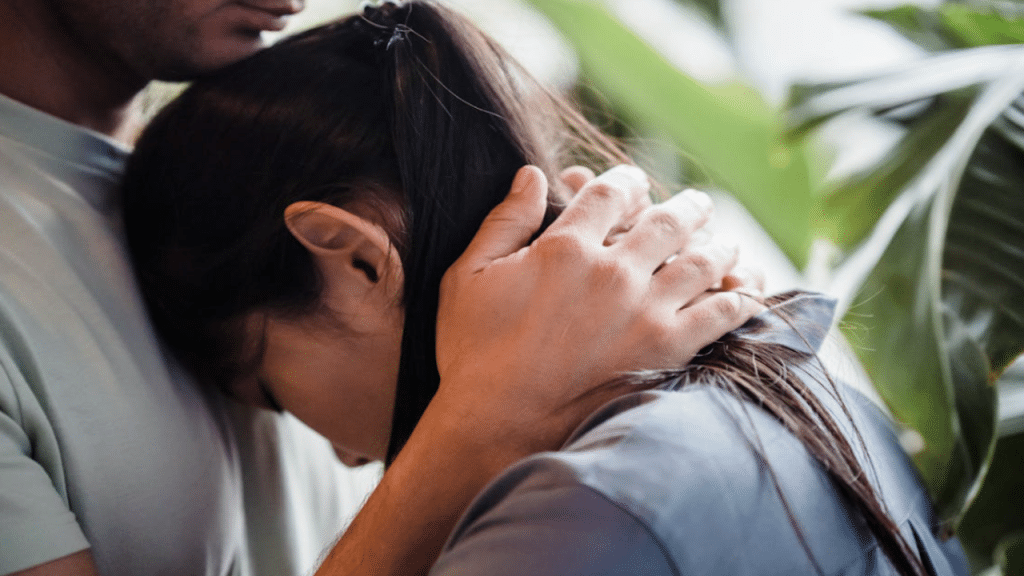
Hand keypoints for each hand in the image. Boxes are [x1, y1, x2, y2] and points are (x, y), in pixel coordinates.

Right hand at [433, 164, 763, 458]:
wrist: (494, 424)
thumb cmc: (472, 352)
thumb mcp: (467, 276)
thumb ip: (503, 220)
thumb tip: (530, 174)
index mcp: (565, 246)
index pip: (612, 192)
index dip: (629, 180)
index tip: (637, 181)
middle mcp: (612, 271)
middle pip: (666, 220)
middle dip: (687, 207)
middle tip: (699, 204)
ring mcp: (644, 310)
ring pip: (701, 260)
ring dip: (719, 245)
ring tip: (726, 243)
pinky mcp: (666, 350)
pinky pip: (720, 313)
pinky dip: (739, 297)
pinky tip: (746, 291)